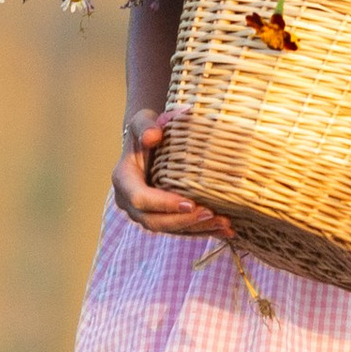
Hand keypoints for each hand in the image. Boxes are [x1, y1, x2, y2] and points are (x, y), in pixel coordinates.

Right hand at [113, 108, 233, 239]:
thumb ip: (146, 125)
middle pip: (154, 221)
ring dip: (198, 229)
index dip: (163, 204)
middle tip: (211, 214)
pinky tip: (226, 231)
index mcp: (124, 180)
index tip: (189, 202)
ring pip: (170, 229)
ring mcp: (146, 213)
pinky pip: (182, 229)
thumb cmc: (149, 127)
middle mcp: (131, 202)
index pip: (140, 198)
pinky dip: (204, 231)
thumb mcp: (144, 120)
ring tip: (225, 224)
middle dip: (183, 221)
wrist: (151, 139)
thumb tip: (154, 135)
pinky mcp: (163, 218)